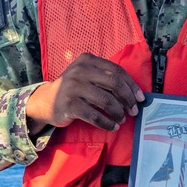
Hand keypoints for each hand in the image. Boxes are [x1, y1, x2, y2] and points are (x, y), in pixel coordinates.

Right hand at [25, 53, 144, 133]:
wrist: (46, 101)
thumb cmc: (74, 89)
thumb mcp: (87, 76)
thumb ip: (106, 79)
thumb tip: (135, 95)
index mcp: (88, 60)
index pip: (117, 71)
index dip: (131, 85)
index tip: (141, 98)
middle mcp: (80, 70)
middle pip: (114, 84)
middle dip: (128, 99)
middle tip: (133, 111)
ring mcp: (73, 87)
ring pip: (106, 101)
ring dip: (118, 112)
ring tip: (122, 119)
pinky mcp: (69, 104)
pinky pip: (94, 115)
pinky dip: (107, 123)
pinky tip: (112, 126)